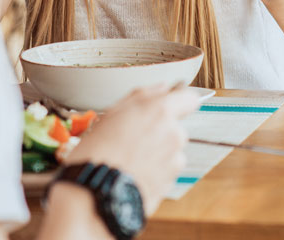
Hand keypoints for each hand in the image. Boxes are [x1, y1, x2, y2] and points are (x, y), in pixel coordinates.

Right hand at [65, 84, 199, 214]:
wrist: (94, 195)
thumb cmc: (97, 152)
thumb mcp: (112, 113)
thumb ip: (143, 96)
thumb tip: (163, 88)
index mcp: (160, 112)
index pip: (189, 97)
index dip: (180, 100)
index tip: (170, 104)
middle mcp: (174, 134)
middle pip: (175, 127)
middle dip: (159, 131)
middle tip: (131, 139)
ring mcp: (175, 160)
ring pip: (170, 150)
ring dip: (156, 153)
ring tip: (129, 160)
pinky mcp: (171, 183)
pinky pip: (165, 171)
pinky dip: (153, 172)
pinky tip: (132, 174)